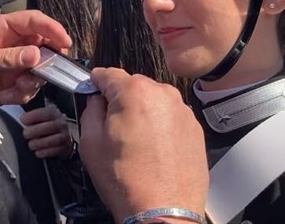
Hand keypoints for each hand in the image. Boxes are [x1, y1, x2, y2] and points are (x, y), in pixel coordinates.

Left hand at [0, 11, 71, 116]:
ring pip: (39, 69)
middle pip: (42, 45)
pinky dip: (21, 95)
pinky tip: (4, 97)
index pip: (31, 21)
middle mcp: (10, 45)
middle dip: (46, 59)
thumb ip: (6, 58)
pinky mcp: (11, 86)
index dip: (50, 28)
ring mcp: (12, 66)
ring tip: (15, 89)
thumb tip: (36, 55)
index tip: (64, 41)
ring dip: (32, 81)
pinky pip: (30, 88)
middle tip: (47, 71)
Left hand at [20, 105, 72, 158]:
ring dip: (38, 143)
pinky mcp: (64, 148)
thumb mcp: (42, 117)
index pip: (45, 113)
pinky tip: (37, 151)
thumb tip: (20, 119)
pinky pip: (53, 151)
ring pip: (51, 141)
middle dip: (34, 131)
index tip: (22, 120)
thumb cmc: (47, 126)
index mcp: (54, 114)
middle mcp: (61, 124)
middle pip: (48, 127)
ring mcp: (64, 136)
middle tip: (26, 134)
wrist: (64, 137)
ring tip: (31, 144)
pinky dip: (43, 152)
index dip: (33, 116)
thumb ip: (33, 117)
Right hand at [79, 68, 207, 221]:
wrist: (163, 211)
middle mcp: (162, 94)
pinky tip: (153, 150)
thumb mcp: (91, 143)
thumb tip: (96, 100)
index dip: (96, 82)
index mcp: (134, 92)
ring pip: (154, 101)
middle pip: (134, 85)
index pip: (108, 74)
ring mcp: (182, 110)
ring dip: (143, 113)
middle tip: (113, 126)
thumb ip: (90, 110)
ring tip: (135, 143)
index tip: (93, 88)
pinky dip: (160, 126)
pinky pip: (170, 117)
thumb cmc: (128, 182)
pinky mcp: (194, 127)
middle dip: (121, 100)